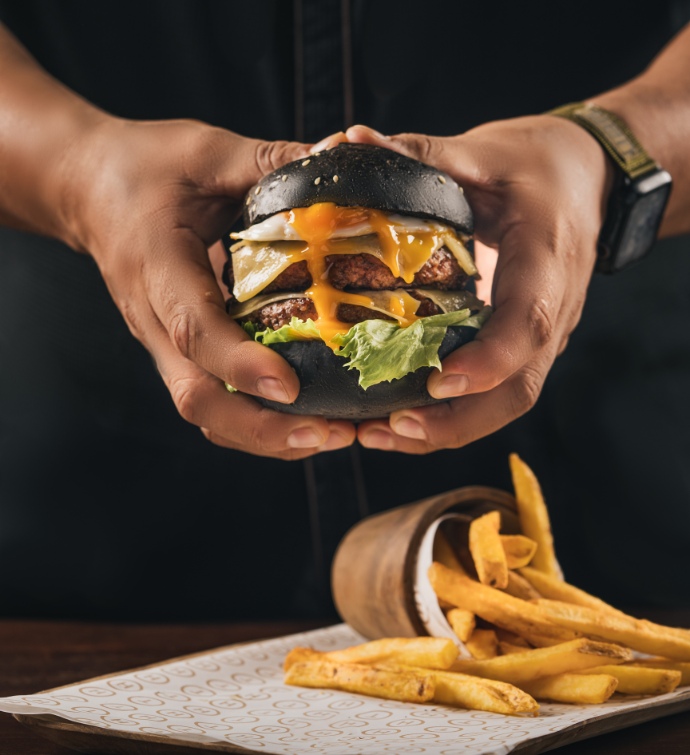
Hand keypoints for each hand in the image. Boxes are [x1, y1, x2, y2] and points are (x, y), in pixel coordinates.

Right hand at [59, 117, 355, 457]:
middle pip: (197, 398)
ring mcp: (163, 342)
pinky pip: (214, 401)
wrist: (87, 189)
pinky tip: (306, 420)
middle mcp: (154, 320)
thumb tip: (339, 158)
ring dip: (265, 437)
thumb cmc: (142, 168)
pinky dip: (258, 422)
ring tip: (331, 436)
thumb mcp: (204, 151)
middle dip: (262, 430)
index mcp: (155, 267)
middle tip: (329, 434)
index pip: (193, 328)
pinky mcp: (178, 350)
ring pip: (205, 412)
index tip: (289, 386)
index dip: (240, 364)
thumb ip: (266, 162)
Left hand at [344, 119, 612, 452]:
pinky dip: (450, 415)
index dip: (488, 361)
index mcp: (546, 259)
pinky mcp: (523, 343)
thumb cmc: (542, 165)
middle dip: (455, 420)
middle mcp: (551, 310)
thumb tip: (350, 144)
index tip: (438, 382)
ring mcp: (541, 335)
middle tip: (389, 429)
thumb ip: (424, 156)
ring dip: (446, 429)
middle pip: (517, 390)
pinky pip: (494, 393)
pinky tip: (399, 419)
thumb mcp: (487, 153)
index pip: (527, 323)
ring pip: (506, 403)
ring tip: (380, 436)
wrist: (589, 179)